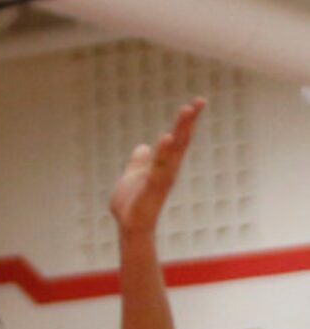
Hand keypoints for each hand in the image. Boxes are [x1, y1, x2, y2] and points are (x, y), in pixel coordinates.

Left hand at [109, 99, 204, 236]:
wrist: (127, 227)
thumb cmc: (131, 205)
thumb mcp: (132, 176)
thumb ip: (138, 162)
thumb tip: (143, 148)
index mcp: (164, 164)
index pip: (179, 138)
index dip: (187, 121)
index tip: (197, 102)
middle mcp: (168, 169)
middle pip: (182, 140)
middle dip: (189, 121)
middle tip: (200, 101)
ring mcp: (162, 178)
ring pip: (174, 150)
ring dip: (181, 129)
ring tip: (187, 110)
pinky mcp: (153, 188)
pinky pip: (159, 167)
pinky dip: (163, 153)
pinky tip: (166, 137)